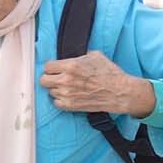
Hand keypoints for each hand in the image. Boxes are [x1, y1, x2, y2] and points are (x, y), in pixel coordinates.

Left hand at [40, 51, 155, 117]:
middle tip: (56, 78)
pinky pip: (56, 103)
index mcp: (70, 66)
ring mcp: (67, 94)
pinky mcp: (71, 106)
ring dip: (56, 89)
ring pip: (50, 92)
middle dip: (49, 78)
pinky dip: (60, 100)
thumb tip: (71, 58)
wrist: (119, 92)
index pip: (47, 66)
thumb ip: (78, 57)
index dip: (52, 67)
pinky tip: (69, 96)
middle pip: (43, 80)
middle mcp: (66, 80)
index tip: (55, 69)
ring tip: (67, 87)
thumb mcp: (94, 56)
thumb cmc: (109, 74)